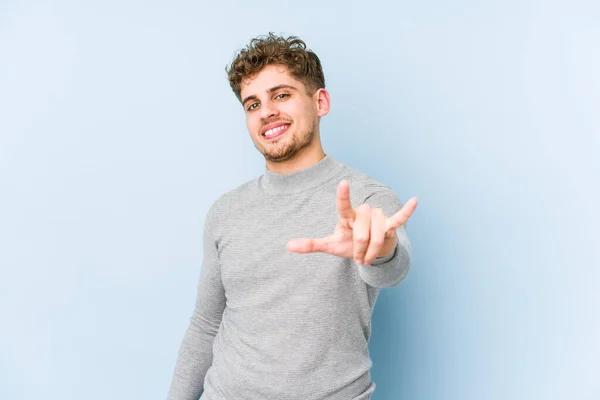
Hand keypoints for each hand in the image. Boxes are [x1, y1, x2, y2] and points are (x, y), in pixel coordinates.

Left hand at [286, 180, 417, 264]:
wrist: (369, 250)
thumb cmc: (349, 243)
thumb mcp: (330, 245)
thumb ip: (311, 244)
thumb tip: (287, 246)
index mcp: (347, 216)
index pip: (343, 206)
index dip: (343, 196)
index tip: (343, 183)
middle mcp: (363, 213)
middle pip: (362, 235)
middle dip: (360, 252)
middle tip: (358, 259)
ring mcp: (377, 218)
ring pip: (377, 238)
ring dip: (372, 253)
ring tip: (368, 257)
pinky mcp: (390, 225)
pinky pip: (399, 219)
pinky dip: (407, 212)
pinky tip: (416, 201)